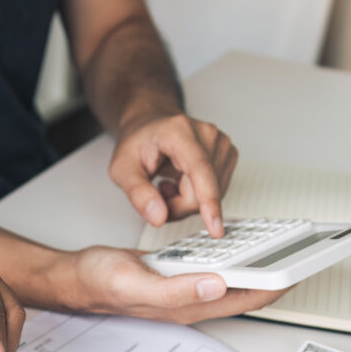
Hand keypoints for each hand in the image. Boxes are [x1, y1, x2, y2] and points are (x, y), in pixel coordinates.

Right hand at [55, 246, 287, 324]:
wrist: (78, 277)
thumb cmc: (100, 282)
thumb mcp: (135, 282)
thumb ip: (176, 289)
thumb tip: (218, 283)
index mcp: (188, 306)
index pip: (246, 299)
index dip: (277, 285)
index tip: (303, 268)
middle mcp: (193, 300)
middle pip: (248, 292)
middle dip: (278, 276)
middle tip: (306, 255)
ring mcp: (188, 289)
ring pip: (235, 280)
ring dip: (261, 266)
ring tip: (285, 250)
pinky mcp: (181, 276)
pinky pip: (217, 267)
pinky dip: (236, 256)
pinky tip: (243, 243)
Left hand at [109, 112, 236, 237]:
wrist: (151, 124)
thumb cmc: (138, 142)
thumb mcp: (122, 169)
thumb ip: (138, 194)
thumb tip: (159, 217)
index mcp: (179, 132)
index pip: (200, 170)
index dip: (208, 202)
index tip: (215, 227)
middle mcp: (207, 135)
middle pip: (200, 194)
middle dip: (176, 205)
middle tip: (157, 192)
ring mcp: (221, 145)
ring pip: (208, 198)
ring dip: (185, 201)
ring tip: (169, 182)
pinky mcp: (228, 156)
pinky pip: (215, 193)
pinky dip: (195, 196)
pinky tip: (182, 181)